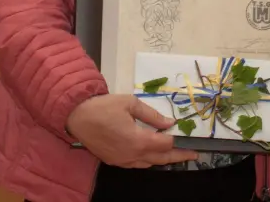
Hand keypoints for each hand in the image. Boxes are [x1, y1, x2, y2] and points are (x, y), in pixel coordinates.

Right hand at [65, 94, 198, 168]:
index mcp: (138, 140)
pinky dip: (148, 160)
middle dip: (178, 157)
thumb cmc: (104, 106)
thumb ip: (152, 115)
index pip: (165, 144)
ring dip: (163, 160)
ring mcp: (122, 161)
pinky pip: (136, 164)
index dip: (179, 141)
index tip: (190, 140)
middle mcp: (132, 154)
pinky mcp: (114, 162)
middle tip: (192, 155)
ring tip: (176, 155)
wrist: (77, 116)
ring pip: (148, 164)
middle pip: (160, 158)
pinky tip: (153, 155)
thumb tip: (169, 123)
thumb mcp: (131, 103)